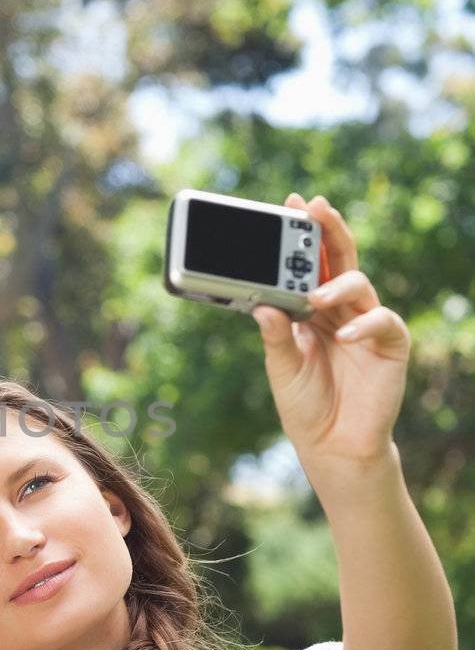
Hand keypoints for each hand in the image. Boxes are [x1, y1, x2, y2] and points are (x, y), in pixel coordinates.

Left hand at [252, 192, 410, 467]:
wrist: (333, 445)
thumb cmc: (305, 404)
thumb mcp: (281, 367)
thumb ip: (273, 336)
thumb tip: (261, 304)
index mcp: (311, 308)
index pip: (310, 261)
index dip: (304, 232)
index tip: (291, 203)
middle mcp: (340, 308)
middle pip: (340, 258)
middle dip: (328, 230)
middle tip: (315, 207)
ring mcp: (366, 322)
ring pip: (359, 283)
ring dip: (337, 283)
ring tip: (315, 296)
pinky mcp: (390, 344)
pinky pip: (382, 321)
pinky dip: (363, 323)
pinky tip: (343, 333)